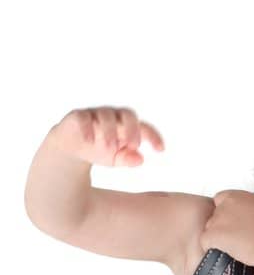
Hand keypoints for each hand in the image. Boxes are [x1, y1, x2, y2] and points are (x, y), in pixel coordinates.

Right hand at [49, 107, 164, 167]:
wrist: (71, 150)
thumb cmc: (99, 150)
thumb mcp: (115, 159)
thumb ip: (127, 159)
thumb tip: (140, 159)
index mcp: (126, 126)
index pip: (144, 127)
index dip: (153, 136)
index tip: (160, 150)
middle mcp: (113, 117)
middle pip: (127, 114)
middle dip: (132, 129)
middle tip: (134, 145)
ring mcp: (95, 114)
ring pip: (106, 115)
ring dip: (110, 131)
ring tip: (110, 148)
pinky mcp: (78, 116)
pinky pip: (83, 117)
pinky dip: (87, 128)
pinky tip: (90, 141)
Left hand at [200, 189, 253, 266]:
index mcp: (237, 196)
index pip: (221, 199)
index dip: (226, 210)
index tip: (234, 219)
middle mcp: (224, 205)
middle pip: (215, 214)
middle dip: (222, 224)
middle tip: (234, 234)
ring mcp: (216, 220)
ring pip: (210, 228)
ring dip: (217, 236)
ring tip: (231, 245)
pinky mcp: (211, 235)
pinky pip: (205, 241)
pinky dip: (211, 247)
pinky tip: (222, 251)